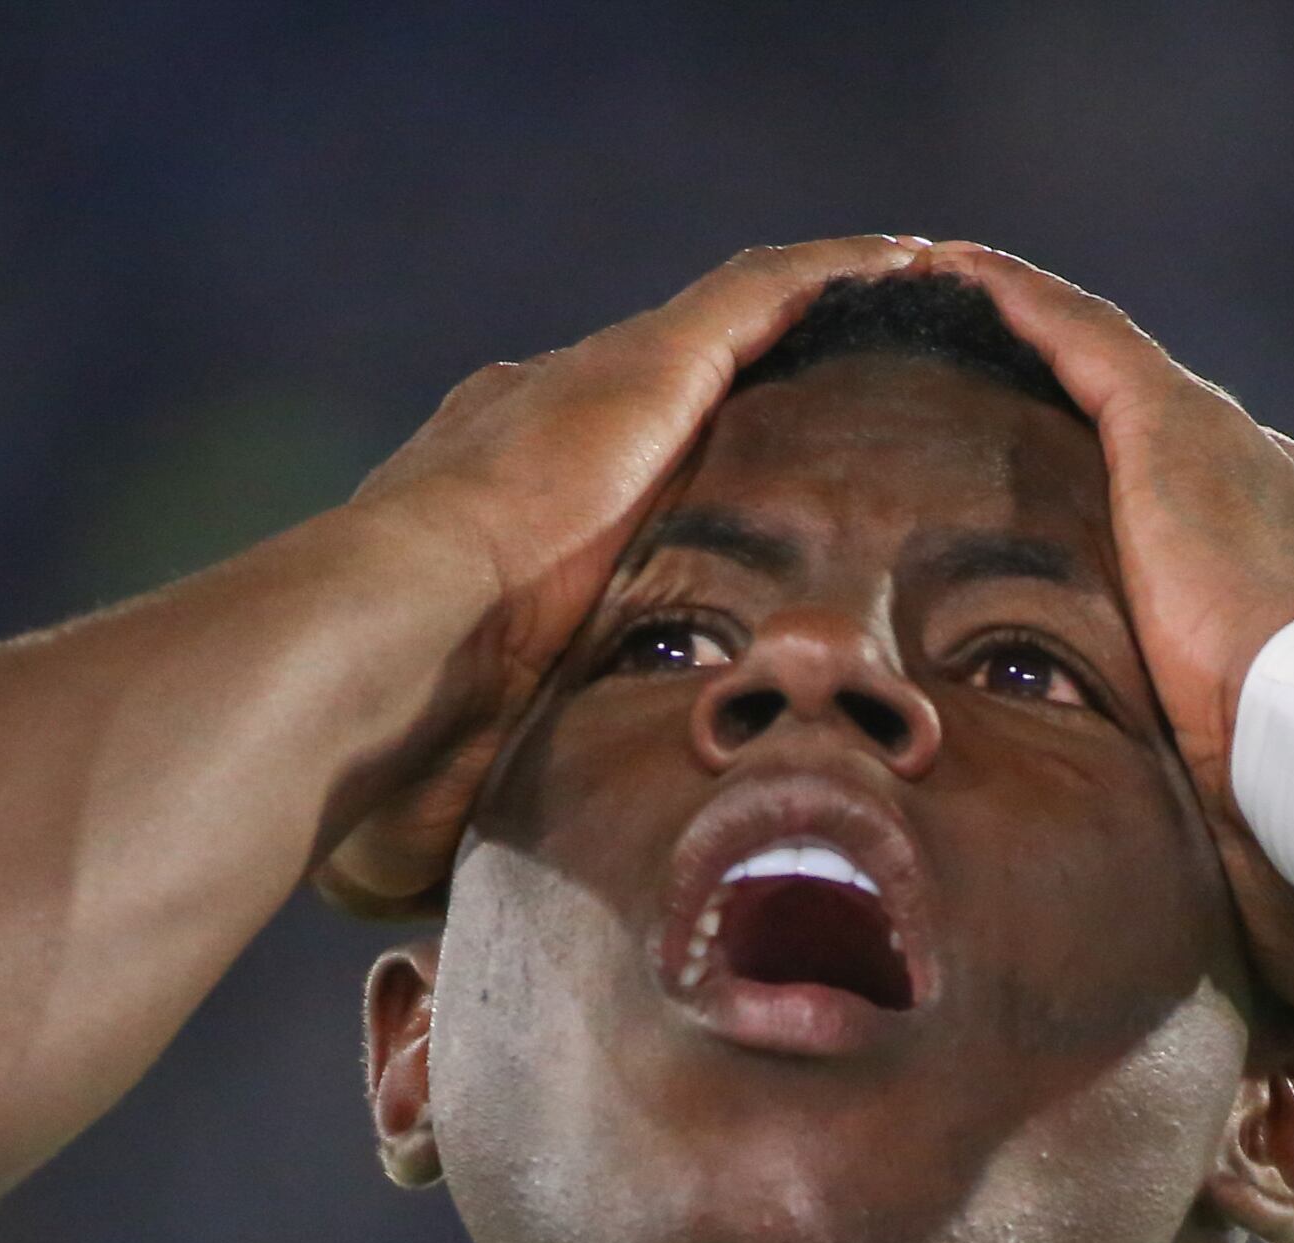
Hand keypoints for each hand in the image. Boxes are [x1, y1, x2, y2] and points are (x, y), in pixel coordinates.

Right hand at [315, 236, 925, 916]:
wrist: (377, 654)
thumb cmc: (397, 743)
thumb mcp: (455, 783)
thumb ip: (484, 813)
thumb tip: (457, 921)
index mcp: (502, 506)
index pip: (606, 474)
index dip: (674, 476)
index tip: (740, 505)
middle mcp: (546, 418)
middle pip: (679, 384)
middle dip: (761, 381)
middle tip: (859, 397)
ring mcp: (600, 384)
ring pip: (738, 317)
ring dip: (821, 308)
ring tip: (912, 301)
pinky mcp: (648, 366)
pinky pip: (770, 292)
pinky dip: (839, 277)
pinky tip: (916, 271)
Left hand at [927, 246, 1293, 1052]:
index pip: (1235, 565)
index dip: (1170, 558)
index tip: (1107, 570)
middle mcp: (1287, 513)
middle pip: (1175, 469)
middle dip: (1096, 453)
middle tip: (987, 441)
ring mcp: (1234, 465)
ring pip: (1120, 388)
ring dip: (1038, 355)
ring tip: (943, 330)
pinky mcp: (1178, 437)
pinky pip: (1079, 343)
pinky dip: (1013, 306)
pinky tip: (940, 278)